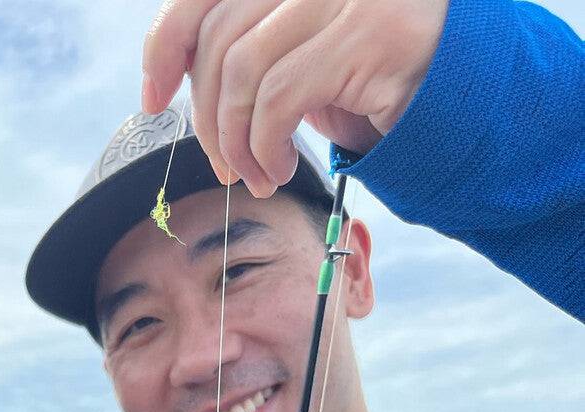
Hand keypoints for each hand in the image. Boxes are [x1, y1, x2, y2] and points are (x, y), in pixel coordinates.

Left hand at [142, 0, 449, 194]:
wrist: (463, 97)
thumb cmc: (372, 79)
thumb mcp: (299, 54)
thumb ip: (249, 42)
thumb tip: (174, 70)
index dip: (163, 44)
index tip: (151, 98)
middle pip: (216, 37)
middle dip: (205, 116)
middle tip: (223, 164)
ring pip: (240, 70)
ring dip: (234, 140)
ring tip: (254, 175)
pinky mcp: (367, 33)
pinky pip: (278, 99)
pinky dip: (262, 147)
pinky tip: (278, 170)